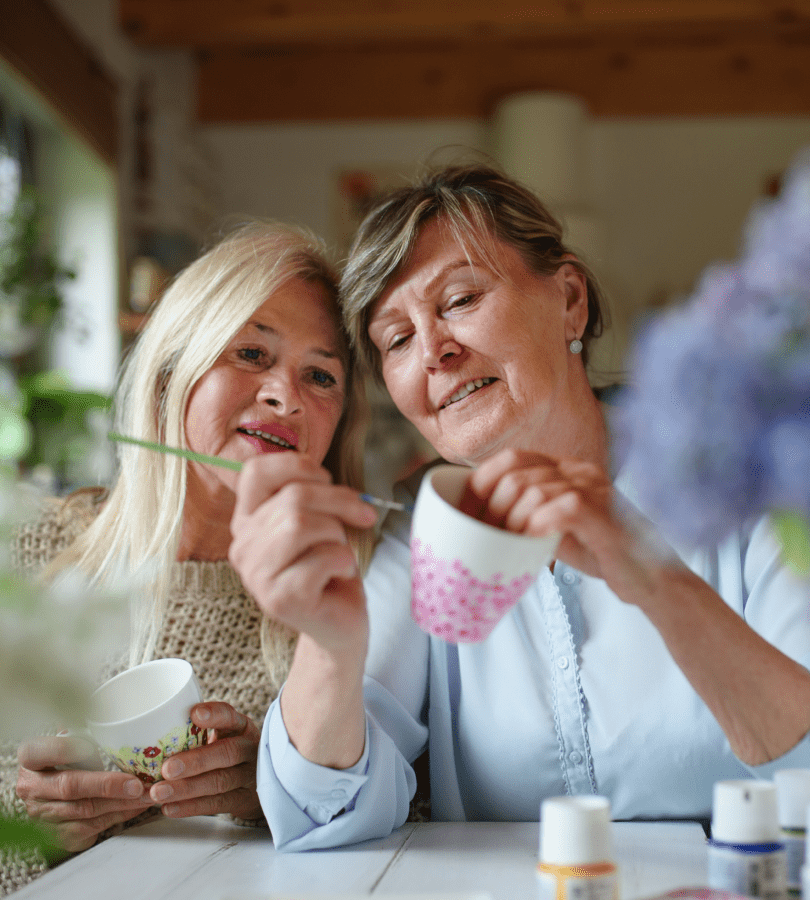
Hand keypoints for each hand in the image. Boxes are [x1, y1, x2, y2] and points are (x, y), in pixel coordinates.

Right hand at [16, 734, 152, 852]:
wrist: (55, 793)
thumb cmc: (68, 757)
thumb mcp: (69, 737)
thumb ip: (83, 730)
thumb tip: (112, 720)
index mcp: (31, 757)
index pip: (43, 751)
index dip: (66, 749)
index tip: (92, 748)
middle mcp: (32, 787)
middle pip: (70, 787)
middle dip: (106, 786)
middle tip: (135, 783)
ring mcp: (42, 815)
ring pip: (85, 811)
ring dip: (120, 803)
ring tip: (146, 794)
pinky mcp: (58, 835)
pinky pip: (92, 827)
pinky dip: (119, 815)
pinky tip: (137, 805)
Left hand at [149, 702, 262, 820]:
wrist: (259, 781)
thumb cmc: (227, 751)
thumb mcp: (223, 735)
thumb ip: (198, 731)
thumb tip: (154, 726)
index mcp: (241, 727)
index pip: (231, 716)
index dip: (215, 715)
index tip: (194, 714)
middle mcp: (250, 749)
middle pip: (227, 753)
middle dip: (195, 762)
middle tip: (167, 768)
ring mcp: (250, 776)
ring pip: (220, 782)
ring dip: (186, 789)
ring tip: (158, 792)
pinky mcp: (244, 800)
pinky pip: (217, 804)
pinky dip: (191, 807)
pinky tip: (170, 808)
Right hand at [229, 453, 376, 653]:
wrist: (339, 623)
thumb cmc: (330, 566)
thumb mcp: (320, 519)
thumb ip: (312, 493)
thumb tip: (324, 476)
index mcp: (247, 520)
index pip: (256, 471)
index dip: (299, 467)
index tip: (328, 482)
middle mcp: (243, 546)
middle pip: (292, 497)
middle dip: (339, 501)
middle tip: (362, 516)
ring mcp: (257, 575)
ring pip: (301, 524)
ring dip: (337, 534)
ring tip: (340, 551)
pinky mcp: (279, 600)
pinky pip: (321, 558)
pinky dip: (344, 560)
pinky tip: (341, 574)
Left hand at [461, 448, 662, 601]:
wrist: (651, 579)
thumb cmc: (600, 553)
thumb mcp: (554, 529)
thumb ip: (526, 516)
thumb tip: (478, 521)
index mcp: (565, 469)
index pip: (512, 458)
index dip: (481, 482)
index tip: (466, 513)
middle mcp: (579, 471)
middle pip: (515, 472)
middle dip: (490, 507)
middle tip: (484, 537)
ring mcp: (594, 489)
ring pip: (532, 491)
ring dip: (510, 522)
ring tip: (505, 546)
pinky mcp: (604, 513)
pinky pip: (559, 509)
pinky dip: (537, 527)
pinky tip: (530, 544)